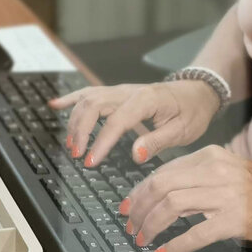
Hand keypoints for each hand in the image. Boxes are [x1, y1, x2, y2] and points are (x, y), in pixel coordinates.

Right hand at [49, 80, 221, 168]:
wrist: (196, 92)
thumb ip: (157, 141)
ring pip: (88, 99)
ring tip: (70, 145)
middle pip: (94, 105)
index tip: (90, 161)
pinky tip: (54, 105)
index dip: (101, 141)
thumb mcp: (182, 130)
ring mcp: (120, 91)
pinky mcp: (116, 93)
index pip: (116, 121)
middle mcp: (128, 92)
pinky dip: (71, 99)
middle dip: (80, 130)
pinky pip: (88, 92)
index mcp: (145, 100)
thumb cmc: (190, 111)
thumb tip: (135, 154)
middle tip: (77, 155)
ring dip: (75, 121)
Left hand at [120, 145, 251, 251]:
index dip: (139, 192)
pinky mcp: (236, 218)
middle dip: (139, 208)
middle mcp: (215, 170)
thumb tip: (169, 196)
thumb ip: (203, 178)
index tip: (129, 207)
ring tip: (143, 240)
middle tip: (130, 227)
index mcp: (211, 156)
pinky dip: (175, 245)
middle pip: (160, 186)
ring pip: (171, 205)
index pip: (162, 171)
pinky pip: (195, 232)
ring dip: (151, 225)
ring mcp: (225, 194)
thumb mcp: (233, 172)